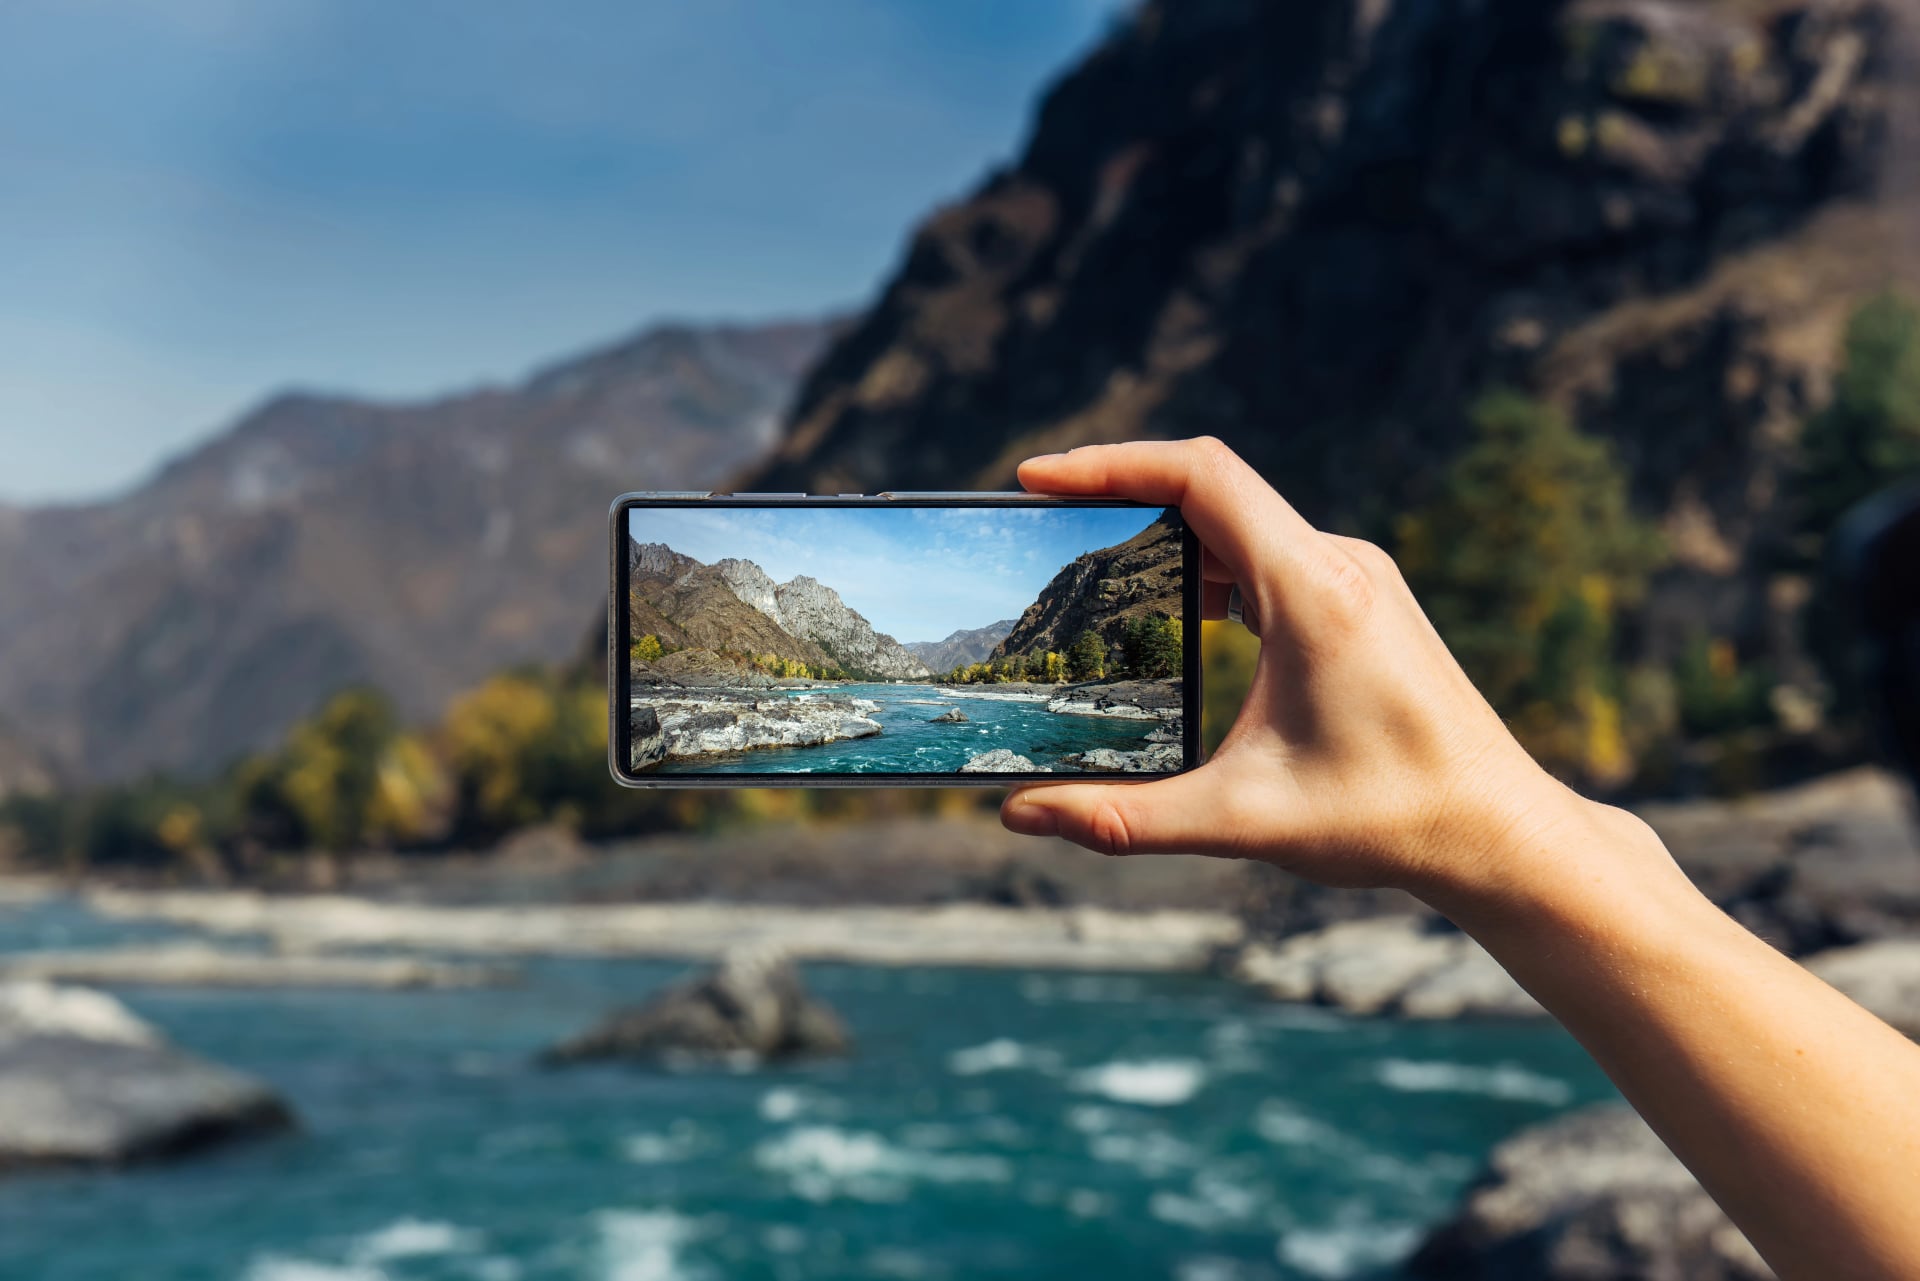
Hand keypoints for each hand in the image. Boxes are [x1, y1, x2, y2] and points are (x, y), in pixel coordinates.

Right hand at [1001, 437, 1658, 907]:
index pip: (1200, 476)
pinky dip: (1209, 563)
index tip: (1036, 478)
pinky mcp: (1363, 598)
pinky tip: (1176, 610)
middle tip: (1043, 521)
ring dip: (1166, 532)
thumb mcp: (1242, 820)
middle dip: (1120, 495)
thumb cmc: (1387, 820)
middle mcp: (1340, 563)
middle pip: (1212, 486)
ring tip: (1093, 566)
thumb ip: (1123, 817)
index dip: (1110, 463)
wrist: (1497, 830)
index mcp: (1313, 591)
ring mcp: (1357, 575)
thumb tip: (1020, 816)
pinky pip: (1270, 551)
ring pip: (1243, 520)